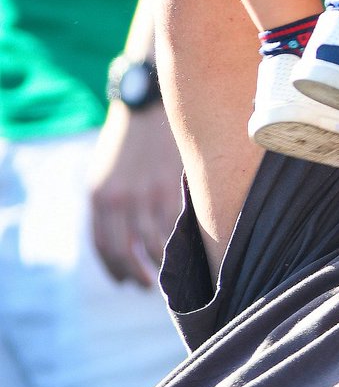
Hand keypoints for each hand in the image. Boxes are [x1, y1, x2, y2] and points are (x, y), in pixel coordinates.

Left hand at [89, 100, 183, 285]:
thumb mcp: (106, 171)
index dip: (117, 270)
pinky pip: (177, 226)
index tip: (128, 281)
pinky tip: (189, 248)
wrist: (148, 101)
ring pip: (156, 245)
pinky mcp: (174, 185)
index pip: (105, 248)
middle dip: (139, 276)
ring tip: (172, 271)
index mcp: (100, 196)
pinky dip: (182, 244)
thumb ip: (110, 204)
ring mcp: (148, 193)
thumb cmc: (129, 139)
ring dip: (163, 265)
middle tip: (151, 284)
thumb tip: (125, 241)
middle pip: (128, 253)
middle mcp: (120, 199)